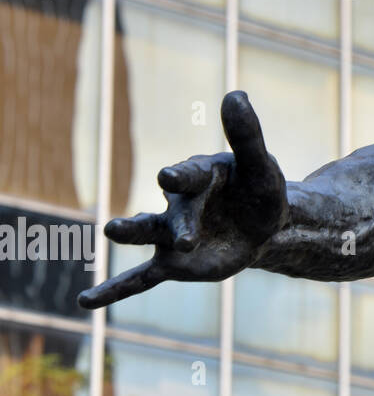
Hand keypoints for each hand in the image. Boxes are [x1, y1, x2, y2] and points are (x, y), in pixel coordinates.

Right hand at [78, 91, 287, 309]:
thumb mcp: (261, 165)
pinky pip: (140, 279)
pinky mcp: (174, 264)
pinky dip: (114, 291)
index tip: (169, 176)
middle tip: (173, 230)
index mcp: (198, 176)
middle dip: (175, 223)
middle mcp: (179, 204)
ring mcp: (172, 236)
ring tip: (110, 230)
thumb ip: (247, 135)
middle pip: (169, 213)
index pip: (187, 176)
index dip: (180, 176)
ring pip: (147, 235)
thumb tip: (235, 94)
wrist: (265, 225)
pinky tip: (85, 302)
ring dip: (130, 233)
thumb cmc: (261, 189)